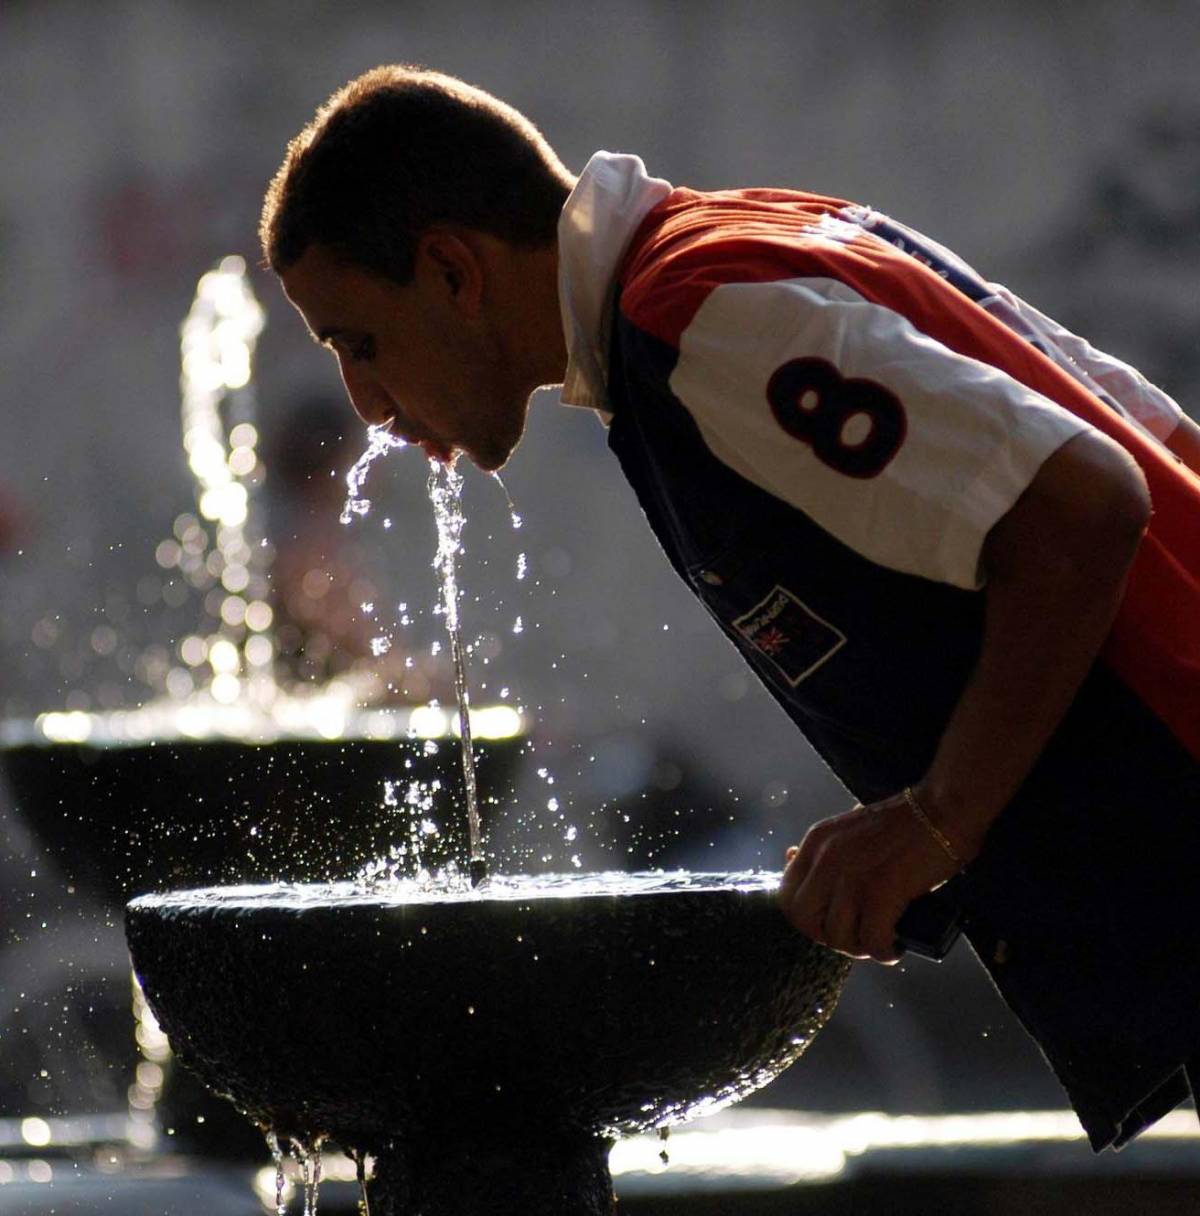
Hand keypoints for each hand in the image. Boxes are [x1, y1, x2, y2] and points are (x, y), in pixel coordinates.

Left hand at [779, 792, 963, 963]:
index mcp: (816, 842)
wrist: (943, 809)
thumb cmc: (904, 823)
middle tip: (856, 936)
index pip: (786, 896)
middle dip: (828, 937)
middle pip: (804, 921)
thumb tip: (793, 861)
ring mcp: (850, 876)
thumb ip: (827, 853)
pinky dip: (885, 951)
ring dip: (861, 948)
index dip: (806, 918)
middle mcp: (825, 859)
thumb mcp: (849, 831)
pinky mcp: (880, 893)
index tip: (831, 923)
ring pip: (838, 937)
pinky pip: (872, 941)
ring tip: (881, 942)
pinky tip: (896, 947)